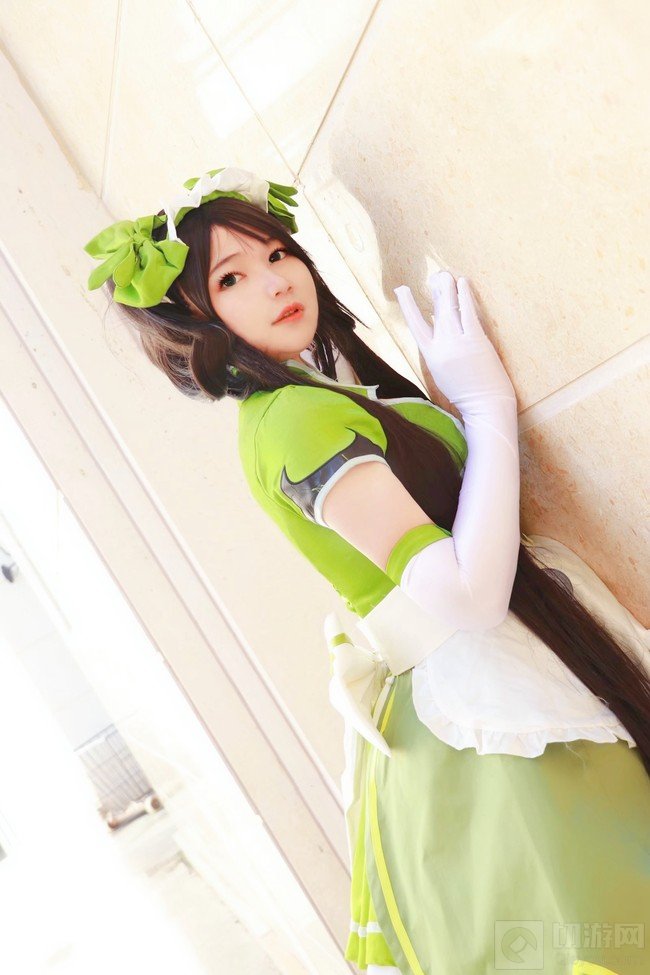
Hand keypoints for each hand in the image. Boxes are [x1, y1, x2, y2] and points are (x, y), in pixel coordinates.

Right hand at [394, 270, 516, 414]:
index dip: (408, 306)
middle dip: (435, 291)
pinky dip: (465, 296)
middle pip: (435, 312)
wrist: (485, 405)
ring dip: (448, 288)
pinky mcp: (475, 341)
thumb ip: (439, 348)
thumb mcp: (443, 372)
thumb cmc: (467, 392)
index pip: (415, 326)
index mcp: (431, 356)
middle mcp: (441, 347)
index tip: (402, 290)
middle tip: (436, 276)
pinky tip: (463, 283)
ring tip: (447, 274)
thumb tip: (439, 322)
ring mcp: (458, 343)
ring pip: (450, 309)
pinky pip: (468, 312)